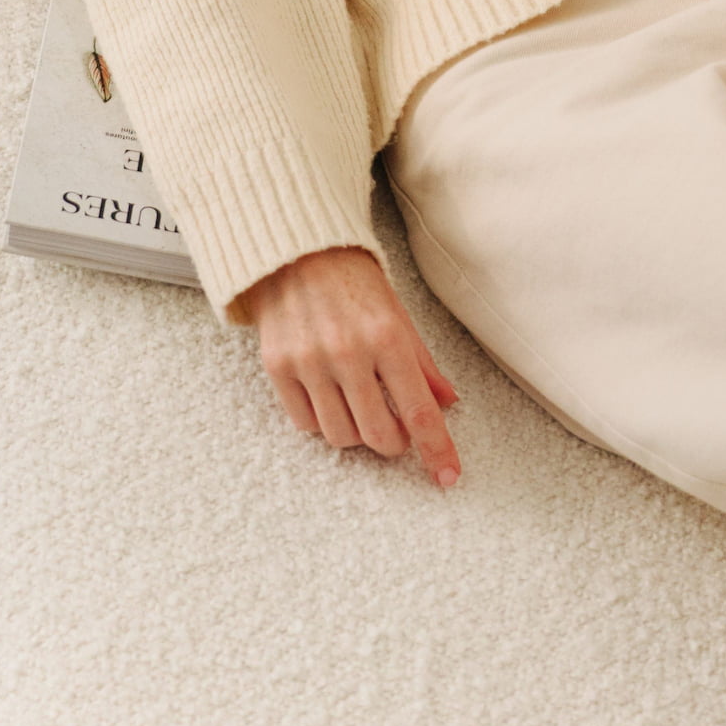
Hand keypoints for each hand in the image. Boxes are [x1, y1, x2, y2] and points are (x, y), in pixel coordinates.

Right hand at [243, 245, 461, 487]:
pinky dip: (322, 420)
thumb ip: (422, 362)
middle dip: (394, 443)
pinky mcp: (278, 366)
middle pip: (379, 435)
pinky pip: (305, 423)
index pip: (419, 411)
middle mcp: (348, 351)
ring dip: (357, 433)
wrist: (295, 249)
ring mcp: (309, 361)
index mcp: (387, 336)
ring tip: (358, 407)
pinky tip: (328, 396)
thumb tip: (448, 402)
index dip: (437, 450)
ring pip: (341, 435)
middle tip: (397, 431)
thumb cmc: (353, 280)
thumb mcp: (398, 314)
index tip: (448, 476)